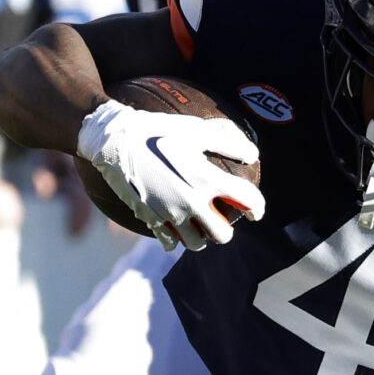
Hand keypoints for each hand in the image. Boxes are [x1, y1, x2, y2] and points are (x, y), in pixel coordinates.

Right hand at [76, 98, 264, 249]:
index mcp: (207, 178)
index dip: (258, 207)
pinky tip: (176, 227)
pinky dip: (176, 239)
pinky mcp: (150, 219)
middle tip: (221, 218)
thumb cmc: (158, 130)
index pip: (247, 200)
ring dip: (202, 236)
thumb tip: (252, 155)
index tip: (256, 211)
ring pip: (197, 244)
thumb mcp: (197, 130)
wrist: (115, 140)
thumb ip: (229, 143)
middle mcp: (191, 201)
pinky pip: (169, 242)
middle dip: (226, 229)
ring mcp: (170, 213)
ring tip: (199, 223)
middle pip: (223, 235)